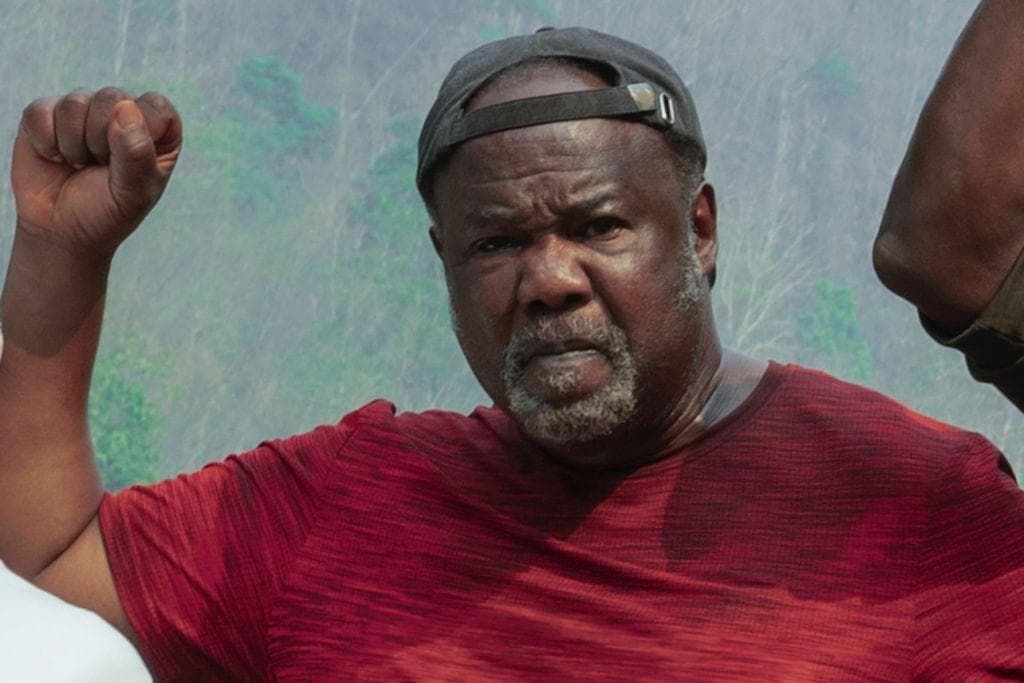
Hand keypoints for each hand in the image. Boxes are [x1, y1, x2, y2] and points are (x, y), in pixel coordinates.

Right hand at [11, 87, 181, 257]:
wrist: (62, 231)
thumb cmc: (108, 212)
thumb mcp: (132, 193)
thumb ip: (136, 154)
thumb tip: (125, 107)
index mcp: (158, 131)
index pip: (155, 106)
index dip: (139, 133)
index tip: (129, 164)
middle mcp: (123, 113)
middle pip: (113, 98)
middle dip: (102, 141)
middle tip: (100, 167)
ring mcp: (84, 110)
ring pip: (76, 102)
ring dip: (74, 144)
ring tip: (79, 165)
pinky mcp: (47, 114)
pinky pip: (41, 111)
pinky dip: (46, 141)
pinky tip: (55, 158)